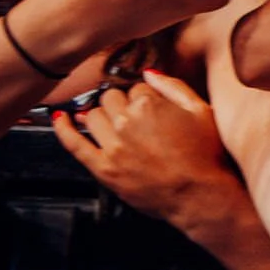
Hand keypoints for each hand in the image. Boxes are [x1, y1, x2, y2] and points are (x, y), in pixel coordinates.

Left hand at [49, 69, 238, 230]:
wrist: (202, 196)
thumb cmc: (207, 157)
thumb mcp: (202, 112)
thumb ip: (173, 87)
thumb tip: (149, 73)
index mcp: (150, 105)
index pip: (136, 87)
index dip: (146, 97)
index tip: (152, 107)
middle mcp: (127, 122)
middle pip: (111, 98)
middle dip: (123, 104)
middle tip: (137, 118)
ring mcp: (112, 147)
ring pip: (93, 115)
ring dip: (103, 115)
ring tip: (116, 125)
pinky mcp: (103, 169)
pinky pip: (73, 143)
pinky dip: (63, 129)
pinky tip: (62, 119)